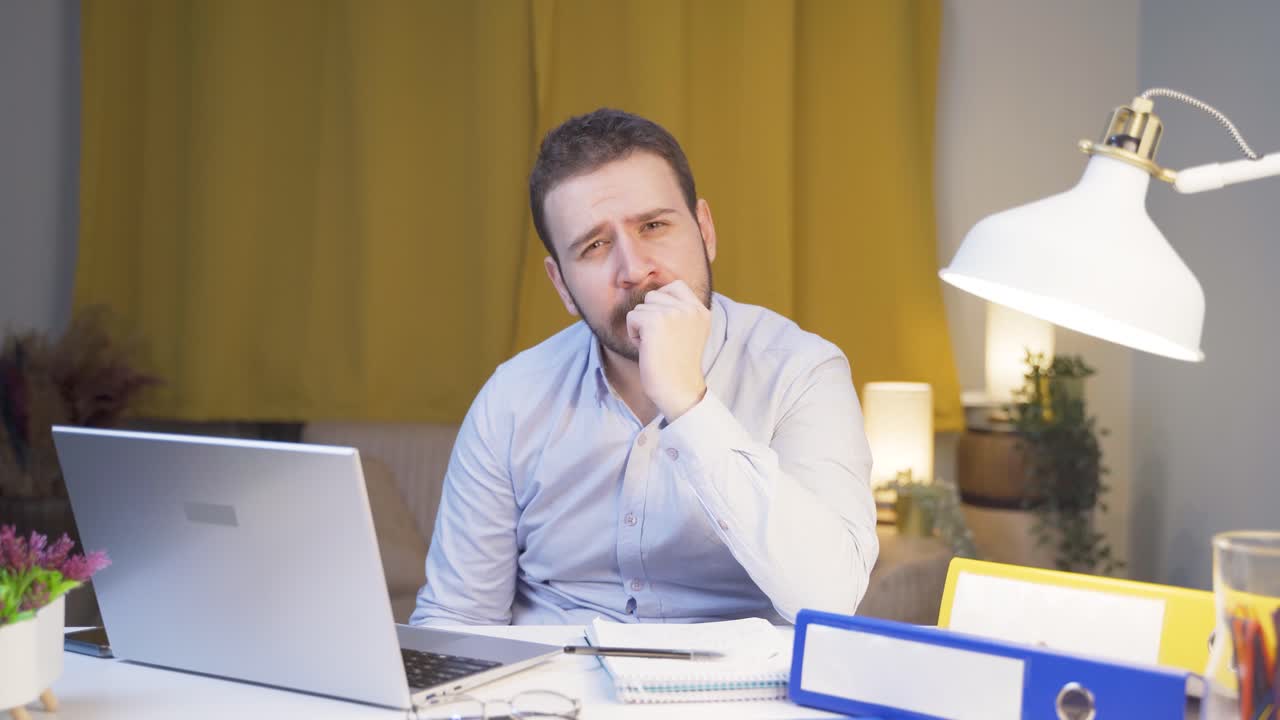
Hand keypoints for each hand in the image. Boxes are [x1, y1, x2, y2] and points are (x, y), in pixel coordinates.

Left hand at [625, 280, 710, 419]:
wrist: (678, 390)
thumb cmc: (677, 366)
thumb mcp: (689, 332)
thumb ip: (680, 312)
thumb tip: (655, 295)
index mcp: (702, 311)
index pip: (676, 286)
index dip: (661, 302)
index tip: (664, 326)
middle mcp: (691, 309)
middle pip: (653, 295)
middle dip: (649, 316)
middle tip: (660, 340)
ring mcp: (674, 313)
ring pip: (641, 307)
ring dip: (641, 326)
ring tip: (655, 346)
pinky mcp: (655, 321)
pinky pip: (632, 317)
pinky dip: (633, 335)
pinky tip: (647, 349)